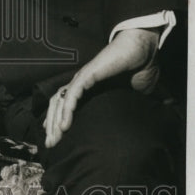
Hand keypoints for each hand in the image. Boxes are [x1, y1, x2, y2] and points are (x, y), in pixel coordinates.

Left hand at [43, 28, 159, 148]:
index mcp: (88, 88)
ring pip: (60, 101)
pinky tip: (65, 125)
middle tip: (51, 145)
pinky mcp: (88, 74)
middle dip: (52, 126)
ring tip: (55, 138)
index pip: (65, 105)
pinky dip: (67, 110)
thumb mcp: (132, 95)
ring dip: (55, 121)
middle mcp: (80, 82)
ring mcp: (82, 78)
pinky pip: (72, 93)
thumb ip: (127, 107)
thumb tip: (133, 126)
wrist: (143, 49)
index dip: (58, 120)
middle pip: (57, 105)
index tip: (56, 137)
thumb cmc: (138, 68)